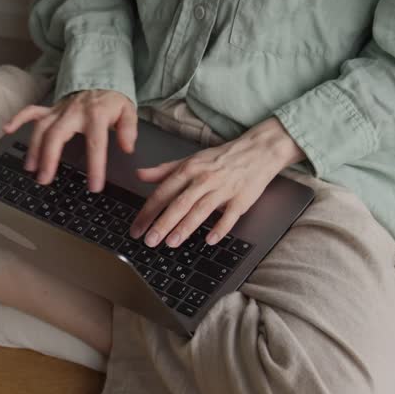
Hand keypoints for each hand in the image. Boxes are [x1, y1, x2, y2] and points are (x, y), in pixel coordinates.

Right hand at [3, 89, 136, 191]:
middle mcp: (74, 112)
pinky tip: (7, 129)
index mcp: (96, 115)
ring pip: (42, 127)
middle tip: (45, 179)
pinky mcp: (51, 109)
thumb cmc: (112, 100)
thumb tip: (127, 147)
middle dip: (49, 157)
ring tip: (31, 168)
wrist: (100, 78)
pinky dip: (18, 119)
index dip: (95, 166)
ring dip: (34, 148)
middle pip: (57, 134)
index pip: (95, 143)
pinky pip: (32, 111)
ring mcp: (60, 110)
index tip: (94, 186)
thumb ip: (128, 129)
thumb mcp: (128, 111)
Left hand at [130, 117, 304, 247]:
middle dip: (163, 223)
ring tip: (171, 242)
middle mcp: (203, 179)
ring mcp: (223, 189)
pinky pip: (230, 215)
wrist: (257, 151)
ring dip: (185, 227)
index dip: (148, 212)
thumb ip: (164, 170)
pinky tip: (210, 240)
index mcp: (189, 170)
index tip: (137, 228)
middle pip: (179, 203)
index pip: (163, 193)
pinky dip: (220, 228)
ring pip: (201, 209)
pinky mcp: (241, 199)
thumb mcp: (191, 160)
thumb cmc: (221, 159)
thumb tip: (140, 175)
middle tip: (149, 240)